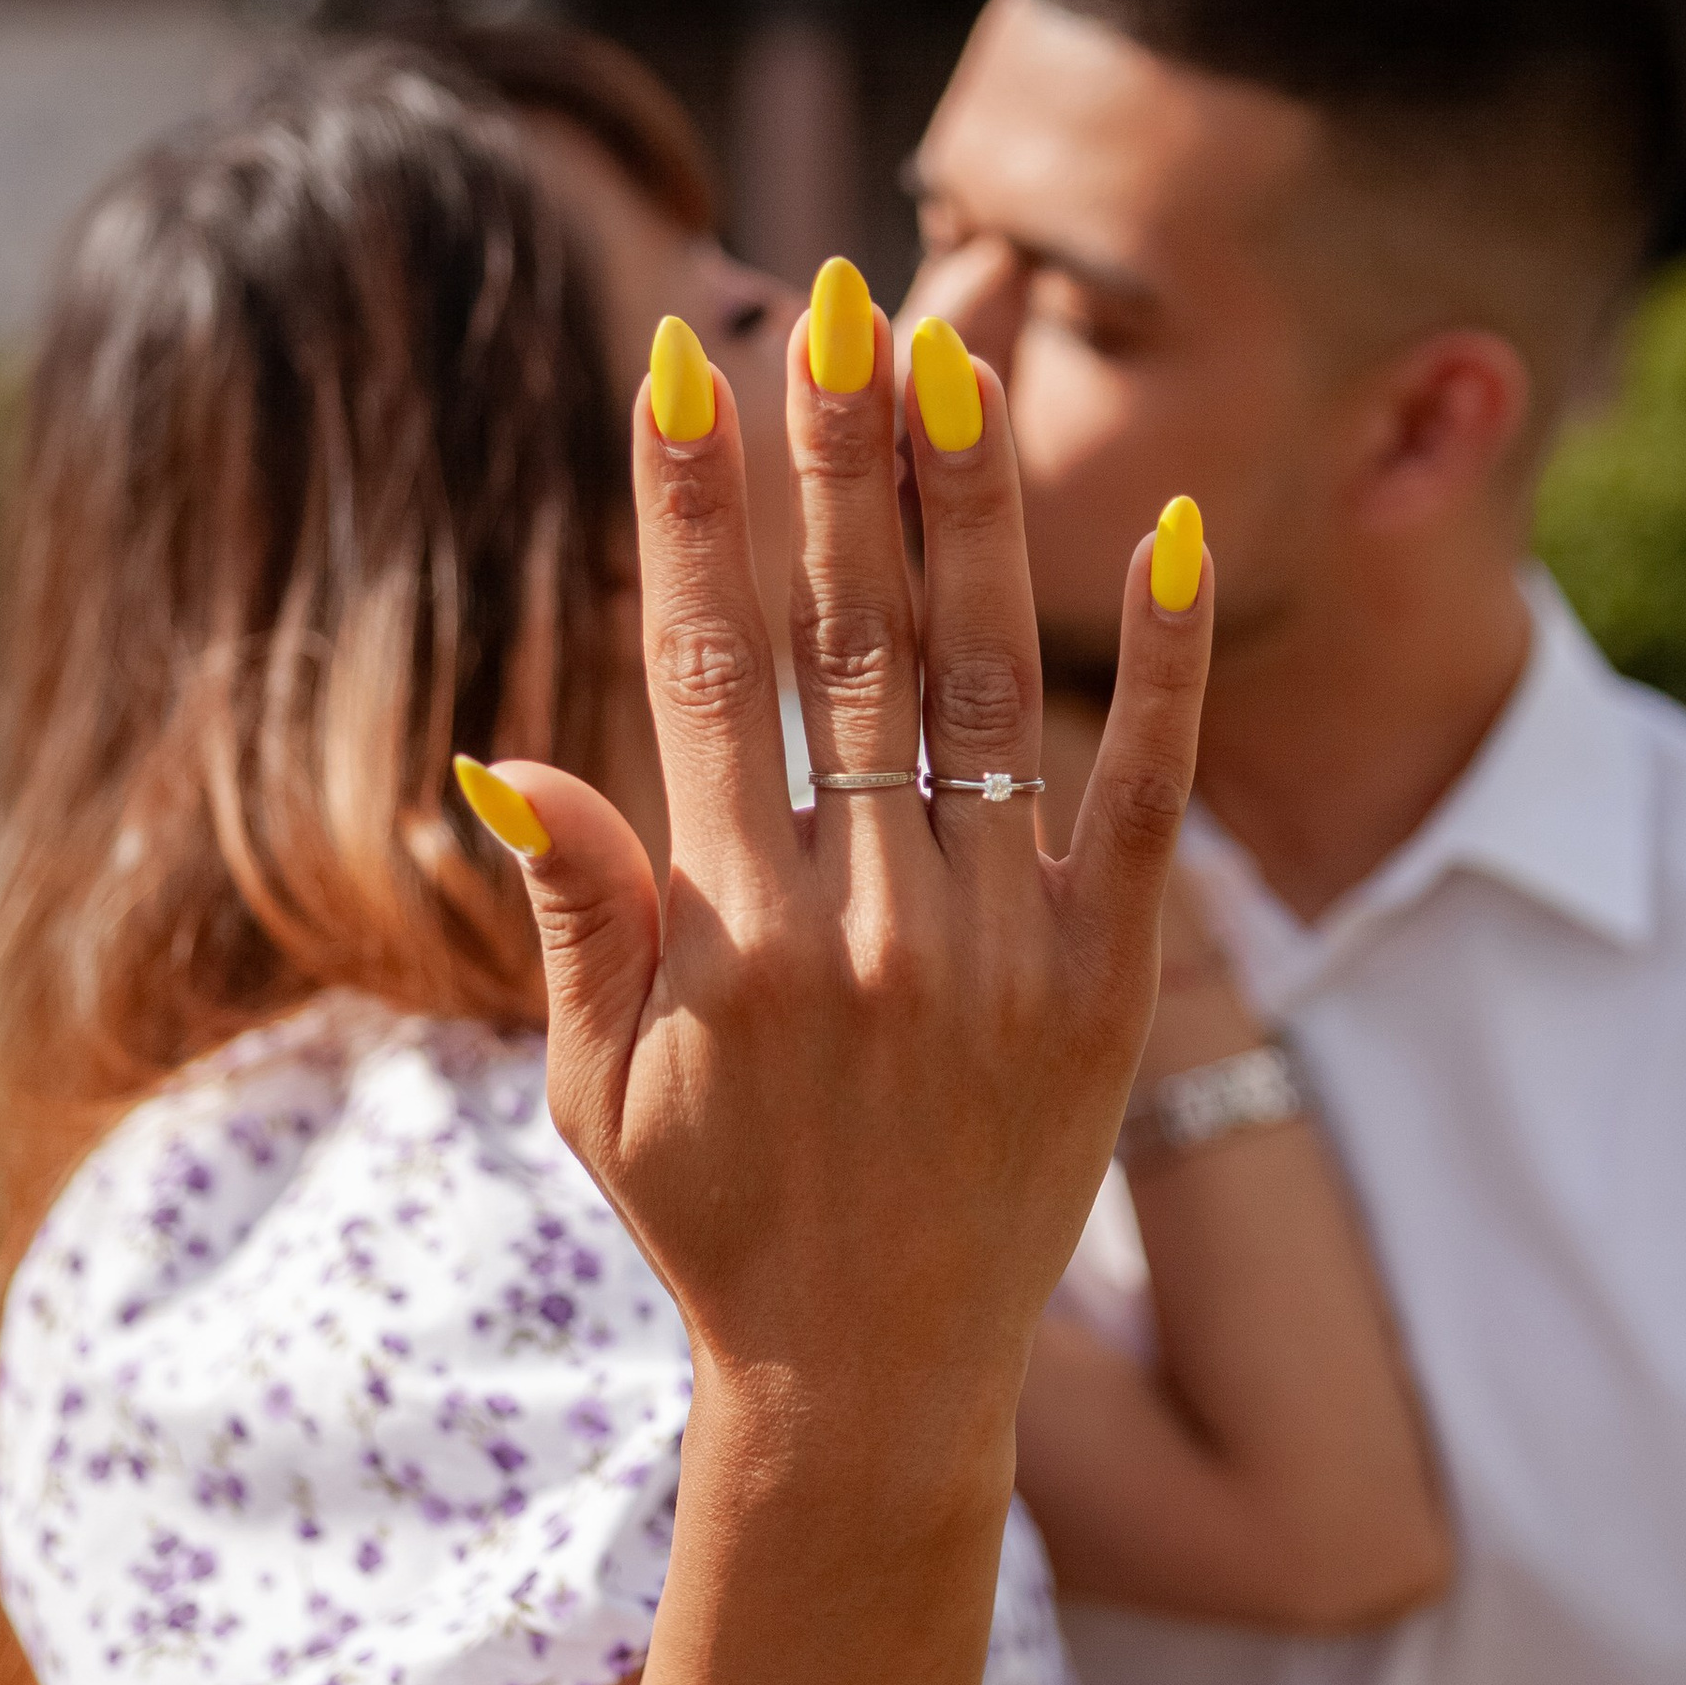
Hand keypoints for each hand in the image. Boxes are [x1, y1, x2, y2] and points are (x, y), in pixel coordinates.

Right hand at [493, 303, 1211, 1442]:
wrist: (874, 1383)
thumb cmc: (716, 1221)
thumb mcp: (598, 1087)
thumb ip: (580, 915)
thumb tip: (511, 754)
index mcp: (731, 932)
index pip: (704, 668)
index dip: (691, 510)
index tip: (683, 366)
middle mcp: (866, 918)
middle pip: (851, 636)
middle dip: (836, 453)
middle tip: (837, 301)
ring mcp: (999, 944)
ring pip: (989, 679)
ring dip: (969, 508)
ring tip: (956, 357)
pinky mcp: (1113, 981)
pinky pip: (1144, 794)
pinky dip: (1166, 665)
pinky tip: (1174, 533)